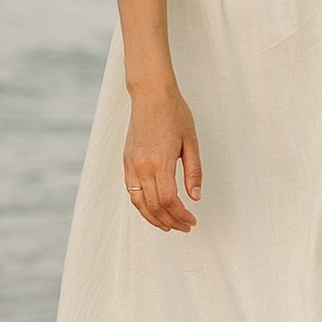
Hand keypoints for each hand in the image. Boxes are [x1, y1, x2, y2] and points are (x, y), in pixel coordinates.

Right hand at [124, 83, 202, 229]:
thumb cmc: (174, 113)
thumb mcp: (191, 142)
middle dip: (170, 221)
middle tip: (185, 227)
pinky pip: (131, 190)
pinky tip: (153, 209)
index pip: (169, 201)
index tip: (192, 221)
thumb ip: (193, 172)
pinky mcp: (127, 160)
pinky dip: (142, 205)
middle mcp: (142, 166)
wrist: (151, 94)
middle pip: (154, 206)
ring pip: (139, 202)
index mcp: (160, 162)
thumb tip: (195, 197)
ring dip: (154, 218)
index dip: (181, 216)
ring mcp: (131, 164)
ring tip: (169, 225)